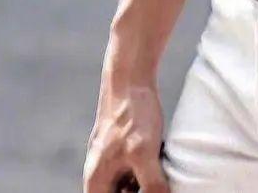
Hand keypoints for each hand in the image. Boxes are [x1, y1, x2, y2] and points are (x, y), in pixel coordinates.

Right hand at [84, 78, 166, 192]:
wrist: (130, 75)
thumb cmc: (132, 113)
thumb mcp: (145, 153)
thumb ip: (152, 186)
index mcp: (97, 183)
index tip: (152, 190)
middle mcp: (100, 175)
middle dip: (142, 190)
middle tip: (159, 180)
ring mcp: (111, 161)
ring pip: (130, 187)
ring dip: (146, 183)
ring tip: (159, 168)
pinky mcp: (123, 149)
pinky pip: (136, 171)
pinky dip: (149, 169)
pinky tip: (160, 157)